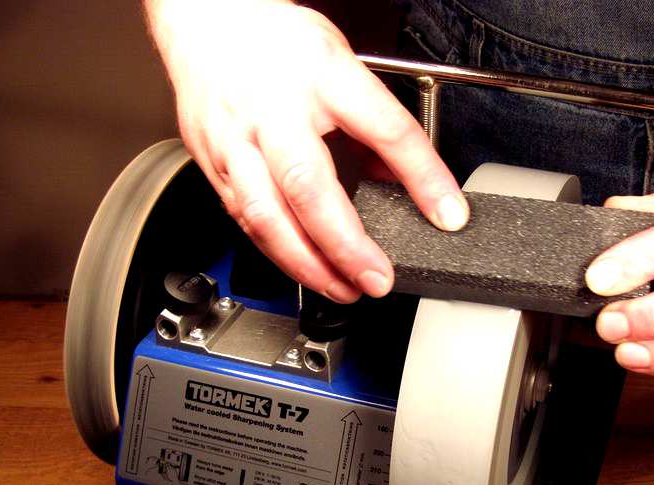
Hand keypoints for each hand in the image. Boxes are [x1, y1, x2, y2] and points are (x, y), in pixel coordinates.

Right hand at [144, 0, 467, 302]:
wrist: (206, 20)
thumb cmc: (278, 42)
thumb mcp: (344, 66)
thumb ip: (377, 125)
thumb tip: (409, 181)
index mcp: (321, 75)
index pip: (385, 128)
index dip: (422, 175)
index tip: (447, 214)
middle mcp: (273, 110)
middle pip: (310, 187)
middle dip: (345, 246)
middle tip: (377, 280)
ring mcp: (236, 139)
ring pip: (266, 216)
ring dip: (307, 264)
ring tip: (343, 288)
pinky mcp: (213, 163)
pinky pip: (244, 218)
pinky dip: (277, 250)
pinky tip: (303, 267)